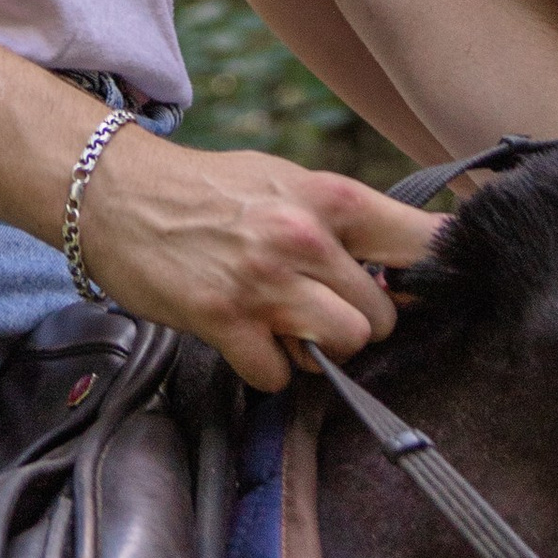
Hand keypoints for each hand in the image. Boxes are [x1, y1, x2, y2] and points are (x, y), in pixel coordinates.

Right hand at [76, 124, 440, 390]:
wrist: (117, 194)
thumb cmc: (208, 190)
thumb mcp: (284, 181)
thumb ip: (340, 222)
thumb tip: (400, 265)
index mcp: (328, 197)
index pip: (421, 241)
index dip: (439, 273)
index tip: (440, 290)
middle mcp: (304, 237)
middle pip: (382, 315)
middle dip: (357, 322)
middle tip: (319, 307)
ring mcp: (266, 283)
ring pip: (343, 347)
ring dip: (318, 350)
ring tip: (285, 325)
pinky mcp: (225, 321)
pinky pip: (279, 376)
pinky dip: (266, 368)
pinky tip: (245, 336)